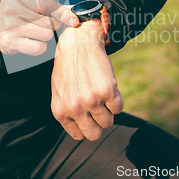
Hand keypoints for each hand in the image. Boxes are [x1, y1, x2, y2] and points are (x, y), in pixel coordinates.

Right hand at [0, 0, 78, 55]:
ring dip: (45, 35)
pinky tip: (31, 41)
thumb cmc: (20, 11)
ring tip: (36, 31)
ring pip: (46, 35)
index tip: (73, 19)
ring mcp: (9, 26)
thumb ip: (53, 6)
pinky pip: (38, 48)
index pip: (47, 5)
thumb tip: (74, 16)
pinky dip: (40, 47)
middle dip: (52, 25)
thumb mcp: (32, 1)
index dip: (63, 13)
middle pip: (49, 21)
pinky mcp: (10, 42)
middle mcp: (11, 8)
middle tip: (44, 24)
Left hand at [51, 19, 123, 140]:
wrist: (79, 43)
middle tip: (98, 109)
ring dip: (108, 110)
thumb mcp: (59, 91)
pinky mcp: (107, 91)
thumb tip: (81, 131)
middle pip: (95, 135)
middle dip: (99, 124)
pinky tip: (107, 86)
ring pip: (108, 122)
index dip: (86, 126)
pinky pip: (119, 108)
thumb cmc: (69, 67)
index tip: (88, 116)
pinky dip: (116, 99)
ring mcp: (91, 100)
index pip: (79, 136)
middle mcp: (75, 108)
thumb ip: (67, 112)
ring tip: (100, 94)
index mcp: (60, 111)